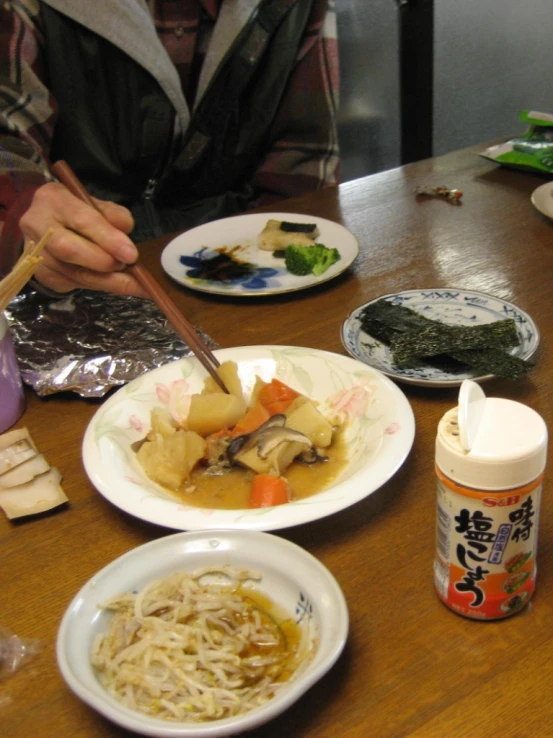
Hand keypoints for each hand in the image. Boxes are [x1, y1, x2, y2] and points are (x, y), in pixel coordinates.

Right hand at [18, 182, 146, 296]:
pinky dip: (98, 285)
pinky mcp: (42, 274)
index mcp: (53, 199)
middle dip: (102, 262)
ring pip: (73, 274)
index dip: (108, 238)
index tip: (131, 254)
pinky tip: (114, 283)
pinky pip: (73, 284)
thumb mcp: (96, 204)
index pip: (81, 219)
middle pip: (68, 249)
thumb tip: (126, 229)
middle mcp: (37, 225)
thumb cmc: (76, 212)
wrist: (47, 224)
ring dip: (107, 281)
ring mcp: (36, 253)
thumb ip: (113, 214)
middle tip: (127, 267)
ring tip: (132, 284)